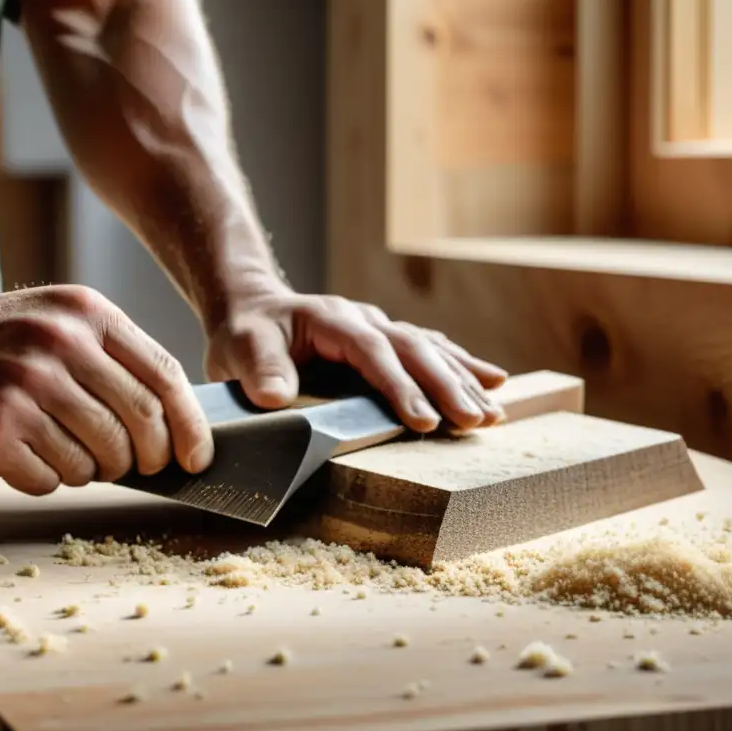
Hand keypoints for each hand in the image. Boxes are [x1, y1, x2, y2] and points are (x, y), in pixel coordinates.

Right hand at [0, 285, 212, 494]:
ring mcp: (23, 390)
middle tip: (138, 465)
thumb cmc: (2, 339)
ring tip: (72, 454)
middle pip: (139, 424)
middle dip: (149, 457)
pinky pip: (51, 480)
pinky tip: (31, 458)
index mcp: (88, 315)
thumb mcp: (66, 320)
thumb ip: (118, 358)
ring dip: (96, 471)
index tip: (196, 456)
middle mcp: (58, 348)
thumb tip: (174, 425)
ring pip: (97, 460)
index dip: (189, 426)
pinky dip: (50, 480)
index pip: (164, 377)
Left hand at [204, 287, 507, 432]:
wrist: (251, 308)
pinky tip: (493, 381)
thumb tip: (274, 397)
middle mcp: (363, 319)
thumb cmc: (244, 333)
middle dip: (446, 386)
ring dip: (463, 380)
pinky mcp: (385, 340)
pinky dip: (461, 365)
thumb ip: (257, 368)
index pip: (373, 352)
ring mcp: (378, 327)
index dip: (400, 385)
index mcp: (331, 320)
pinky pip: (430, 349)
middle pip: (413, 349)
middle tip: (475, 422)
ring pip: (430, 349)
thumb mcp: (238, 347)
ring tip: (494, 413)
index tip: (423, 420)